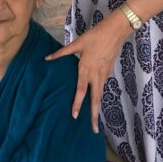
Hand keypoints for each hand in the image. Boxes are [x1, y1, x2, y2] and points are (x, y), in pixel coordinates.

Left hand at [45, 12, 128, 132]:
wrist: (115, 31)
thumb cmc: (94, 36)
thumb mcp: (77, 43)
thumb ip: (62, 53)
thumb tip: (47, 58)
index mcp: (86, 69)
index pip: (81, 91)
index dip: (77, 104)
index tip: (75, 116)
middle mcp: (96, 76)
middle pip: (96, 100)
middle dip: (95, 116)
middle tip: (94, 130)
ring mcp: (104, 74)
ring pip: (100, 95)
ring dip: (98, 107)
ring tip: (95, 119)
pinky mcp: (108, 71)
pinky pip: (103, 86)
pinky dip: (100, 95)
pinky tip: (96, 98)